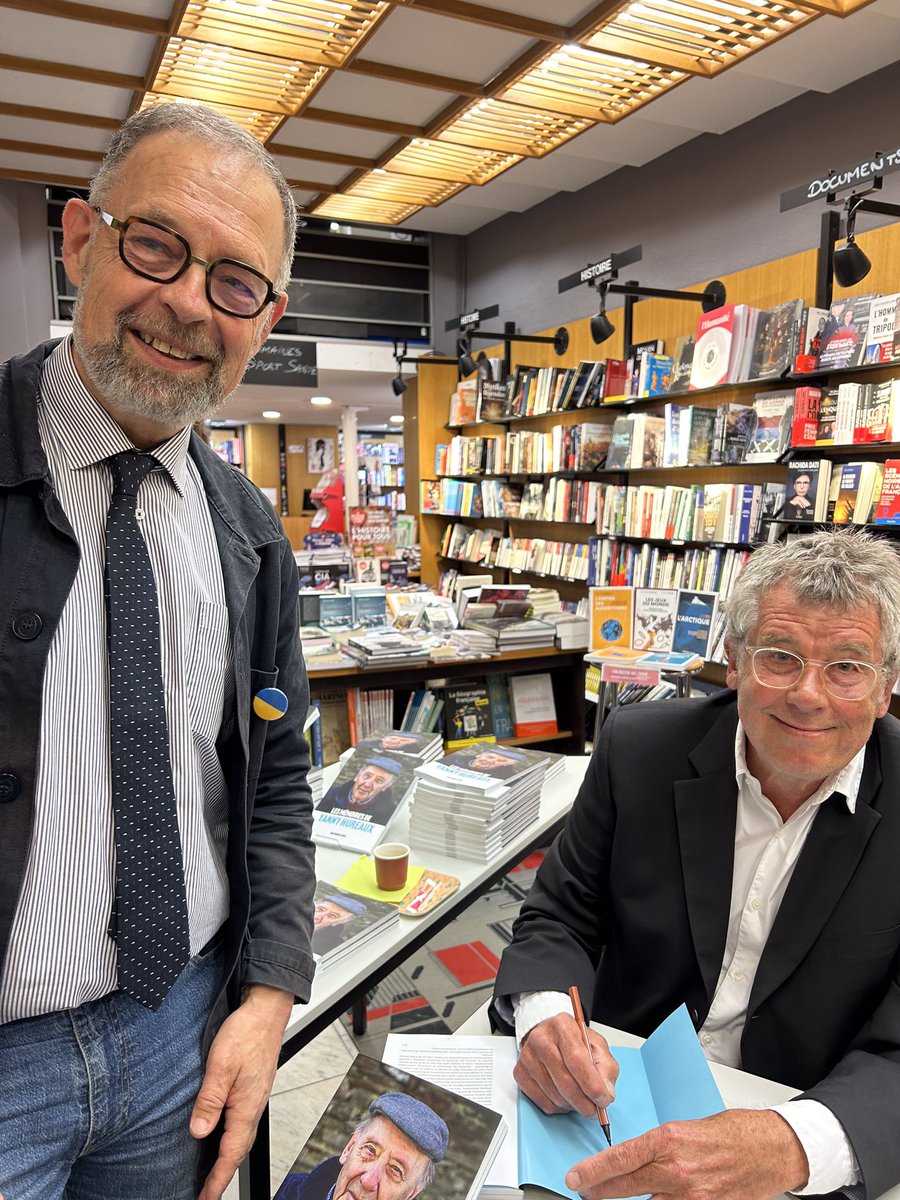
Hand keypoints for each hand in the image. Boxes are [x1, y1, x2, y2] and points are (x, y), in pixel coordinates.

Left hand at [191, 984, 293, 1199]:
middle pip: (239, 1149)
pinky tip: (223, 1132)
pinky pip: (243, 1121)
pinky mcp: (253, 1087)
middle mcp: (254, 1105)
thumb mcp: (221, 1065)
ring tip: (214, 1171)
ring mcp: (255, 1096)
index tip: (206, 1197)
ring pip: (242, 1135)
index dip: (217, 1178)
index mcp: (247, 1106)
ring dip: (228, 1156)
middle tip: (208, 1192)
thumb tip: (198, 1131)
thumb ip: (210, 1100)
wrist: (267, 1009)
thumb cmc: (247, 1032)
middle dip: (223, 1174)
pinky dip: (232, 1137)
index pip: (231, 1152)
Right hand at [514, 1013, 617, 1117]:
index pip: (577, 1060)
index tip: (603, 1099)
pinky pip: (543, 1103)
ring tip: (581, 1100)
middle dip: (584, 1102)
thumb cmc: (573, 1041)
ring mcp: (527, 1057)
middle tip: (595, 1109)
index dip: (592, 1085)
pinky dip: (559, 1108)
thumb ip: (606, 1068)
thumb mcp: (597, 1046)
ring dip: (573, 1106)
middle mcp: (541, 1039)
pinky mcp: (520, 1073)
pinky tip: (565, 1098)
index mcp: (562, 1026)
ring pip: (555, 1096)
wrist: (549, 1036)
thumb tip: (606, 1093)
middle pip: (565, 1081)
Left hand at [565, 1108, 808, 1199]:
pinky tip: (658, 1199)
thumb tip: (636, 1161)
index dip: (593, 1171)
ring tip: (617, 1193)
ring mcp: (693, 1196)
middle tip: (585, 1191)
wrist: (772, 1149)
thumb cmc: (734, 1132)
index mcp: (670, 1140)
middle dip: (600, 1191)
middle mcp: (677, 1170)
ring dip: (632, 1198)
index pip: (620, 1158)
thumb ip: (660, 1148)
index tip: (575, 1178)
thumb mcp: (687, 1129)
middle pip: (626, 1186)